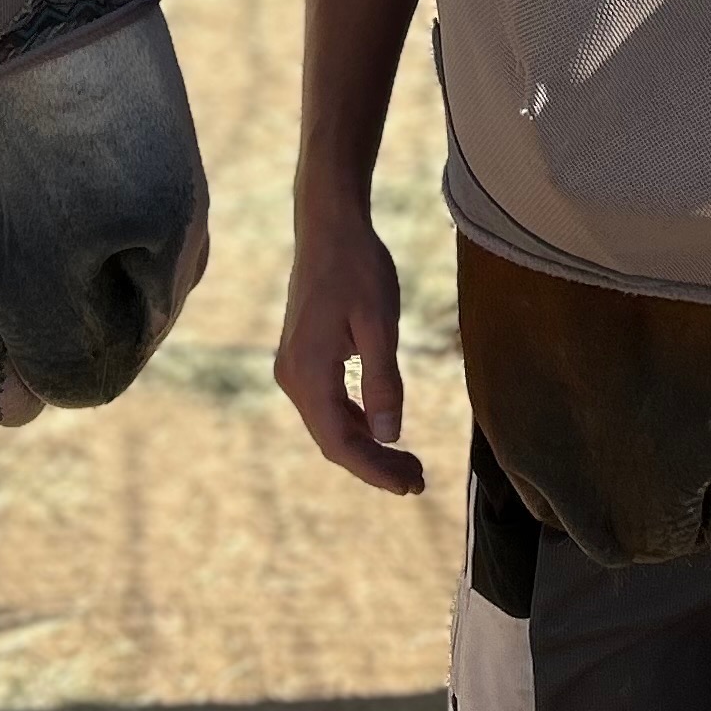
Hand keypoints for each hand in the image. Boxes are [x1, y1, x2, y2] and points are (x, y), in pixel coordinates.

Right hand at [276, 207, 425, 494]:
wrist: (329, 226)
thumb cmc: (358, 266)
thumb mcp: (379, 322)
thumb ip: (383, 381)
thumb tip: (390, 435)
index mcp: (308, 371)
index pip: (340, 442)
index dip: (376, 469)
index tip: (411, 484)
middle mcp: (292, 377)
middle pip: (333, 440)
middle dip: (375, 464)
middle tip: (418, 480)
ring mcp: (294, 368)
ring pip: (329, 426)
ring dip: (367, 447)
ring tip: (408, 462)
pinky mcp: (303, 359)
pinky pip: (327, 405)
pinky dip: (355, 423)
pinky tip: (382, 428)